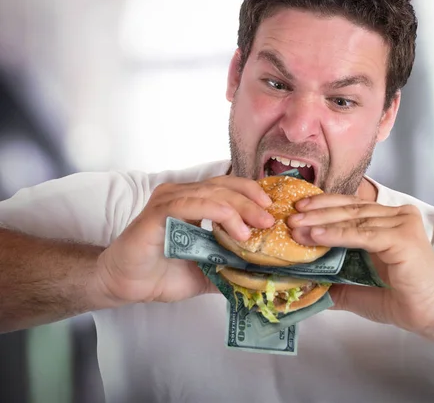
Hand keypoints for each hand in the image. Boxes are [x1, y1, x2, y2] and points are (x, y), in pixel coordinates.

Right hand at [95, 176, 273, 306]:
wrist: (123, 286)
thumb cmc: (160, 274)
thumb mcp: (206, 269)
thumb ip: (229, 264)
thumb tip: (261, 271)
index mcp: (193, 201)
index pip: (227, 186)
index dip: (251, 193)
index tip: (272, 209)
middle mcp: (181, 194)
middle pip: (224, 186)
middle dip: (251, 201)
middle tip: (270, 219)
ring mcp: (168, 200)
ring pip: (211, 192)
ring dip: (239, 208)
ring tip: (258, 226)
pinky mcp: (157, 212)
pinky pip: (191, 204)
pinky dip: (216, 212)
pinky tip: (233, 226)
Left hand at [287, 194, 433, 335]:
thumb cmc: (404, 300)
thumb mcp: (362, 287)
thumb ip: (338, 281)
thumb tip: (307, 283)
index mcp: (390, 220)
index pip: (352, 206)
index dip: (324, 206)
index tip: (299, 209)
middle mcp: (398, 215)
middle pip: (350, 208)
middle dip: (317, 212)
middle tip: (291, 217)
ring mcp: (402, 223)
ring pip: (353, 218)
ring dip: (321, 222)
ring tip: (296, 226)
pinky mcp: (403, 237)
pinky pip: (362, 233)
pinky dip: (337, 234)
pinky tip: (316, 235)